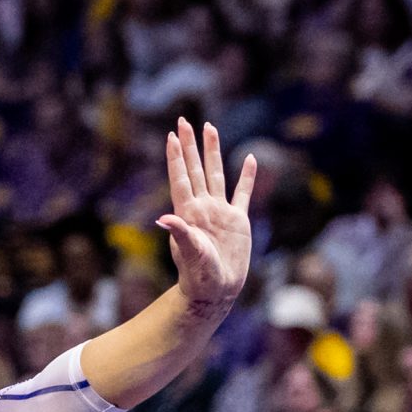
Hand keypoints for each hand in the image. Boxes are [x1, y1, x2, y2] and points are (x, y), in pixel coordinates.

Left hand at [158, 119, 256, 310]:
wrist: (216, 290)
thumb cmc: (199, 276)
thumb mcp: (189, 253)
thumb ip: (179, 233)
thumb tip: (162, 218)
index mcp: (189, 213)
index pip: (181, 178)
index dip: (176, 157)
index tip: (171, 135)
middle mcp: (202, 207)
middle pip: (195, 169)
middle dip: (190, 145)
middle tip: (184, 121)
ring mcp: (220, 212)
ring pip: (216, 174)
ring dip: (213, 151)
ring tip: (209, 128)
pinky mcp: (237, 221)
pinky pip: (242, 193)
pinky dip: (247, 177)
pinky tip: (250, 159)